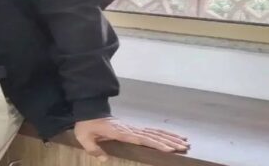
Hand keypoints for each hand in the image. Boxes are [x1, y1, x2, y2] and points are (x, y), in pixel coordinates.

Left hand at [73, 117, 189, 161]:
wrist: (88, 110)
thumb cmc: (86, 124)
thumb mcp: (84, 137)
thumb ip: (93, 149)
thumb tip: (104, 159)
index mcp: (120, 131)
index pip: (140, 138)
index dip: (155, 143)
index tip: (169, 149)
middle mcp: (129, 129)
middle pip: (152, 135)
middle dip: (169, 141)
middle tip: (184, 147)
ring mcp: (131, 127)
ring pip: (153, 132)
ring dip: (169, 137)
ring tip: (184, 142)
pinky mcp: (132, 128)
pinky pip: (149, 131)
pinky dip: (162, 134)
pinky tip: (172, 137)